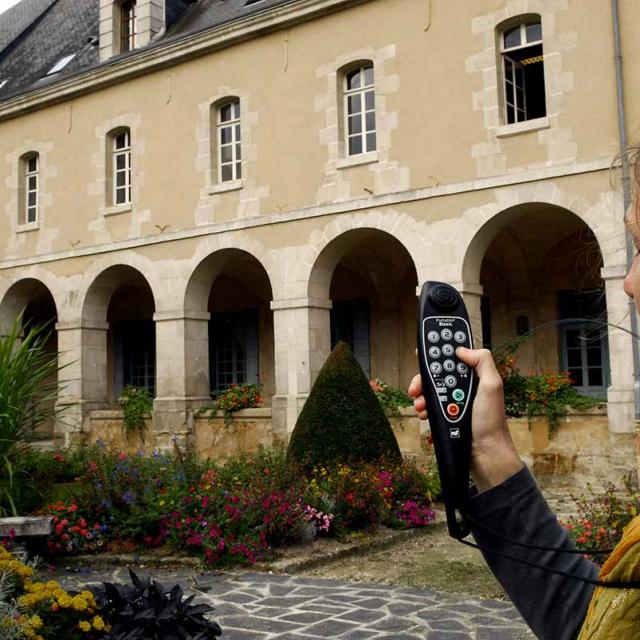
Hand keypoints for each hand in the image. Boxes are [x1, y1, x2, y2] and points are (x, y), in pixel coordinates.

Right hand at [408, 347, 522, 491]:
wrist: (485, 453)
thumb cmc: (491, 423)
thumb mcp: (492, 387)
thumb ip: (482, 362)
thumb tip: (463, 349)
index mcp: (473, 376)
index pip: (452, 357)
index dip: (438, 352)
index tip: (424, 352)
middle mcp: (463, 386)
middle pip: (435, 373)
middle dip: (423, 378)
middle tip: (417, 386)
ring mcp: (453, 400)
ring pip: (429, 390)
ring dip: (420, 395)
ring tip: (420, 404)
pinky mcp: (446, 414)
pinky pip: (428, 406)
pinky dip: (423, 408)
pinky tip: (424, 413)